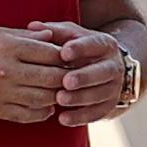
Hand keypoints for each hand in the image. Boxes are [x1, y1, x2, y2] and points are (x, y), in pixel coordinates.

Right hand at [0, 25, 90, 122]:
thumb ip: (25, 35)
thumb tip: (52, 35)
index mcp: (7, 46)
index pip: (51, 53)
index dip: (65, 56)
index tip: (69, 57)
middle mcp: (6, 70)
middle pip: (52, 77)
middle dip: (65, 77)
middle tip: (70, 76)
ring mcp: (0, 93)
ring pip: (44, 99)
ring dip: (55, 96)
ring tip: (58, 91)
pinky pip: (28, 115)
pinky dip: (42, 112)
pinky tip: (44, 106)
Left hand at [24, 21, 142, 127]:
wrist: (104, 67)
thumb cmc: (79, 48)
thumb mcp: (70, 36)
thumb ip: (53, 31)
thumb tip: (32, 27)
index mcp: (105, 44)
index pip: (95, 44)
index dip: (81, 48)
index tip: (64, 52)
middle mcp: (113, 66)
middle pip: (103, 72)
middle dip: (84, 77)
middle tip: (65, 81)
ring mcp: (114, 87)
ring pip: (100, 94)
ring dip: (80, 98)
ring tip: (60, 100)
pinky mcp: (109, 106)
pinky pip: (97, 113)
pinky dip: (80, 117)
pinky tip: (63, 118)